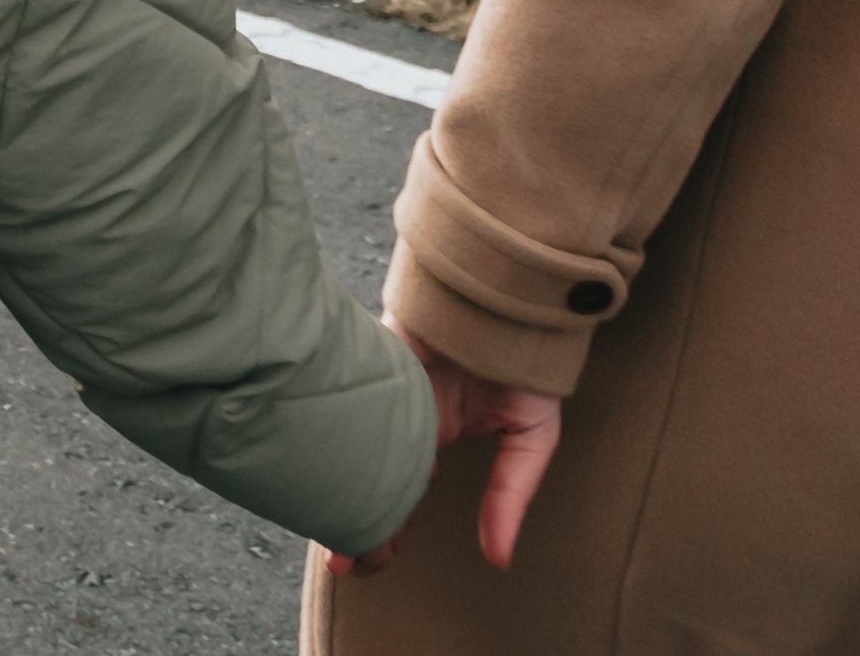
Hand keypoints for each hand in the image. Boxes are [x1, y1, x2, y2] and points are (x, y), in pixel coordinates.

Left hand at [337, 334, 562, 575]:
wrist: (519, 294)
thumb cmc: (526, 358)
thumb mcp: (530, 437)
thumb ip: (510, 494)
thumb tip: (498, 560)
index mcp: (431, 433)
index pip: (397, 488)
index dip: (381, 527)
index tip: (359, 565)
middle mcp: (401, 412)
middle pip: (363, 468)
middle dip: (348, 512)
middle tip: (336, 561)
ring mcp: (387, 383)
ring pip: (352, 438)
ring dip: (340, 476)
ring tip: (329, 521)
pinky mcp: (381, 352)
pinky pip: (355, 391)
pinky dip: (345, 424)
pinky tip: (332, 459)